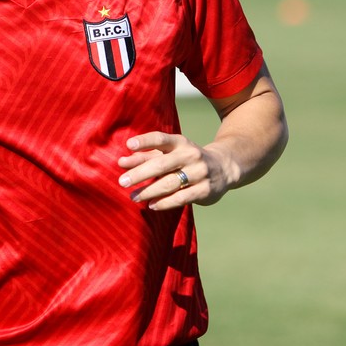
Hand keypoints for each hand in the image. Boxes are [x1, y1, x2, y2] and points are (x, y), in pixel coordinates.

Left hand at [117, 132, 235, 210]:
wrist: (223, 167)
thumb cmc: (186, 159)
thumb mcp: (169, 154)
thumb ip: (146, 157)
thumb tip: (121, 162)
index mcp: (180, 143)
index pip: (161, 139)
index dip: (145, 141)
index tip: (128, 145)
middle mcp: (190, 155)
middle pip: (161, 164)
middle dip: (140, 173)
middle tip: (122, 182)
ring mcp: (199, 172)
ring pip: (170, 183)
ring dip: (149, 191)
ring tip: (133, 197)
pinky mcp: (205, 190)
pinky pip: (182, 198)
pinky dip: (165, 202)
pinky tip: (151, 205)